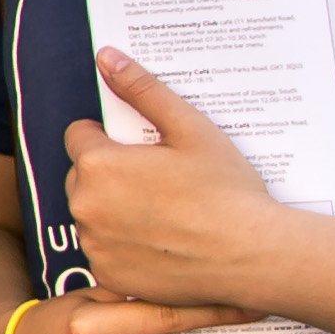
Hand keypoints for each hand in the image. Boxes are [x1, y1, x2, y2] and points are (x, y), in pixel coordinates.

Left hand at [65, 48, 297, 305]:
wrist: (254, 255)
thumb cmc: (226, 191)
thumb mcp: (190, 128)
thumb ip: (142, 90)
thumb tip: (107, 57)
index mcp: (99, 165)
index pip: (80, 136)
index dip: (111, 138)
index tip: (142, 149)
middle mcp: (85, 206)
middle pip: (83, 177)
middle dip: (110, 173)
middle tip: (159, 180)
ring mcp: (95, 245)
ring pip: (93, 215)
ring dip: (114, 210)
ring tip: (165, 213)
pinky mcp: (110, 276)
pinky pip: (105, 251)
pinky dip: (124, 247)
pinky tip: (163, 243)